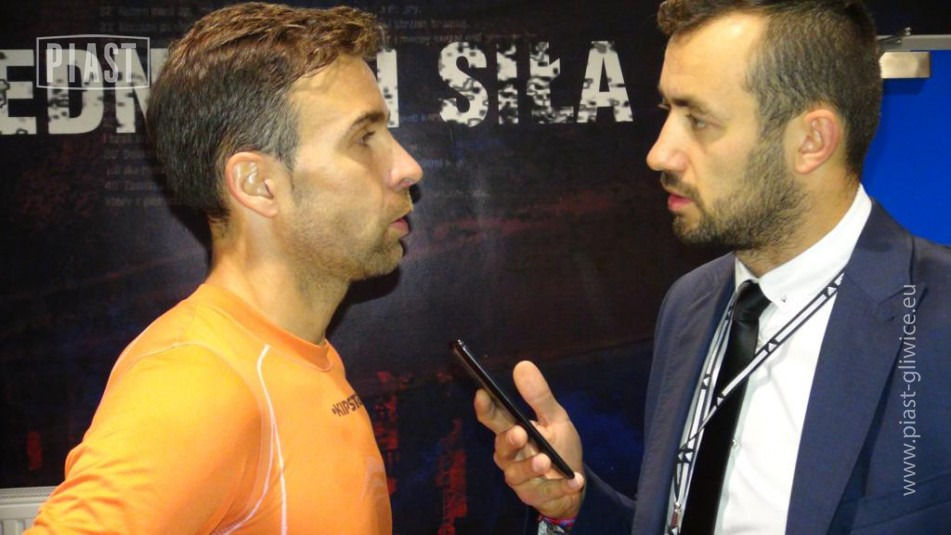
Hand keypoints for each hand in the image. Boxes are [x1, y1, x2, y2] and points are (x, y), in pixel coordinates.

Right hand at [473, 360, 584, 518]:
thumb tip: (522, 364)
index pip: (493, 419)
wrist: (575, 484)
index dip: (486, 408)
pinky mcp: (535, 496)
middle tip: (519, 432)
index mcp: (513, 431)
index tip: (482, 394)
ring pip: (517, 473)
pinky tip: (575, 479)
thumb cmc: (559, 446)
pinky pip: (545, 492)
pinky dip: (560, 486)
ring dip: (531, 466)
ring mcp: (520, 478)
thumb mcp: (555, 418)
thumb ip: (538, 396)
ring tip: (545, 459)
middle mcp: (511, 455)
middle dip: (508, 441)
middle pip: (501, 448)